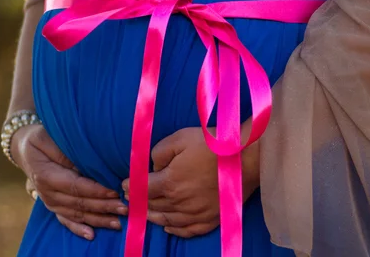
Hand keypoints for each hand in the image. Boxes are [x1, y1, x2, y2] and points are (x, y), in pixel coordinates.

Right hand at [12, 124, 127, 239]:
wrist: (24, 148)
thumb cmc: (38, 139)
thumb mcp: (46, 137)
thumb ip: (63, 152)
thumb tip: (83, 164)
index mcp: (46, 176)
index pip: (75, 186)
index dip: (95, 191)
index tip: (114, 191)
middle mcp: (47, 193)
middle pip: (79, 203)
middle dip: (103, 207)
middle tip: (124, 208)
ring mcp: (50, 202)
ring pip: (76, 214)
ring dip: (97, 219)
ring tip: (117, 222)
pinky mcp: (53, 206)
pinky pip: (66, 220)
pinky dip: (78, 229)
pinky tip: (92, 235)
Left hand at [121, 121, 259, 237]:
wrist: (244, 157)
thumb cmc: (211, 145)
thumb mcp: (179, 138)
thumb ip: (159, 153)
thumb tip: (153, 168)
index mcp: (169, 183)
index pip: (142, 190)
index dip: (131, 188)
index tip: (125, 186)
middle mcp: (180, 202)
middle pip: (153, 206)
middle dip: (140, 202)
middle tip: (132, 199)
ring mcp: (196, 213)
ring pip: (168, 220)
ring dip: (153, 216)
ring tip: (146, 213)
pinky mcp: (211, 219)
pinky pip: (188, 230)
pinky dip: (175, 230)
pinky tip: (169, 227)